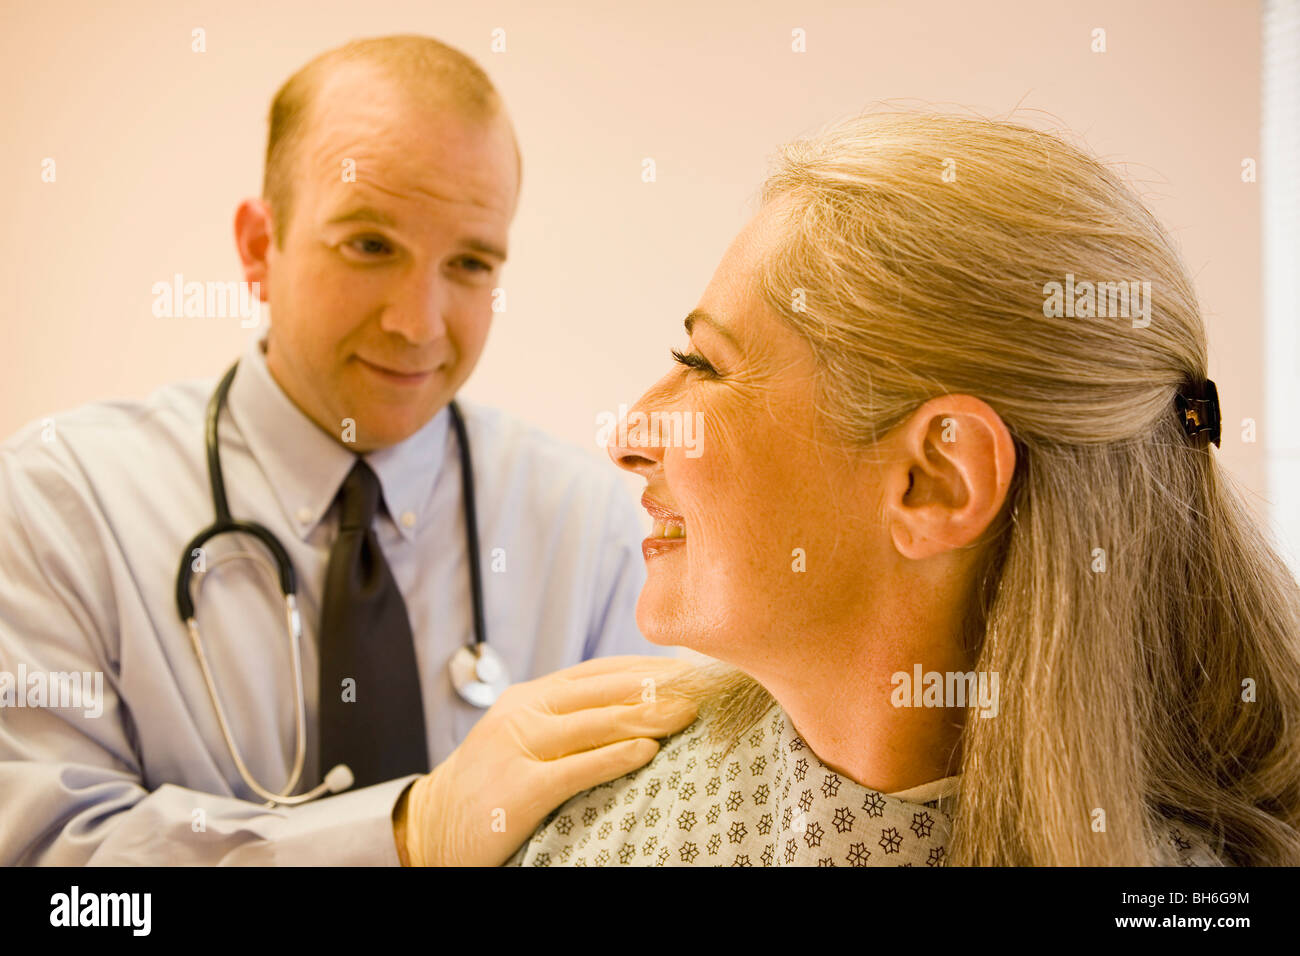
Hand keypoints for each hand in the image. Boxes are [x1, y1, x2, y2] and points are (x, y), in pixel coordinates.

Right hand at [394, 655, 698, 865]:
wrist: (432, 827)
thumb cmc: (490, 785)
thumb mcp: (524, 737)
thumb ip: (567, 720)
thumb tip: (637, 708)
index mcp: (529, 696)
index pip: (598, 672)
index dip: (646, 667)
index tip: (688, 668)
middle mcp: (523, 712)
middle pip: (602, 691)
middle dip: (656, 686)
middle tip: (701, 687)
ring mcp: (518, 747)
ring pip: (594, 723)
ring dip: (647, 717)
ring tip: (687, 714)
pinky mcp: (518, 788)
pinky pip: (575, 769)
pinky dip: (614, 758)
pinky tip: (646, 753)